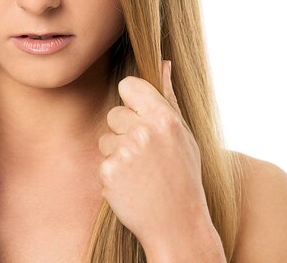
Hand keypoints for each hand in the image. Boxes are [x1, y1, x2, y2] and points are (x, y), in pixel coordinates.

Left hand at [98, 60, 221, 260]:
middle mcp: (143, 131)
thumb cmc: (183, 177)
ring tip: (140, 173)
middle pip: (114, 114)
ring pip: (106, 139)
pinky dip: (112, 175)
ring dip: (117, 154)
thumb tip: (163, 62)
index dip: (131, 100)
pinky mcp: (108, 172)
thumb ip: (169, 98)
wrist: (177, 224)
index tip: (139, 115)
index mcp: (164, 118)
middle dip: (124, 131)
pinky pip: (102, 162)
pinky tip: (132, 186)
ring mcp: (124, 152)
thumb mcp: (184, 136)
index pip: (128, 85)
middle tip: (145, 155)